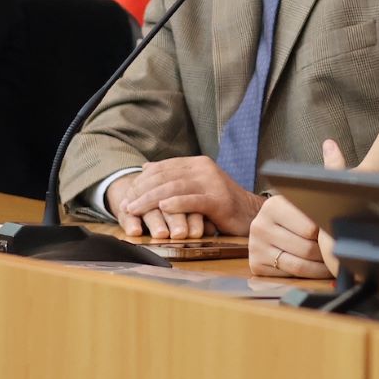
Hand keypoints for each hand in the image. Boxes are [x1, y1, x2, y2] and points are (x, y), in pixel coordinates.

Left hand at [115, 155, 264, 239]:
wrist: (252, 215)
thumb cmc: (220, 204)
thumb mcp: (195, 187)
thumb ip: (173, 176)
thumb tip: (145, 167)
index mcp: (196, 163)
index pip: (162, 168)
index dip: (141, 181)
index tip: (126, 195)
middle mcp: (204, 168)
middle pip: (165, 177)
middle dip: (141, 191)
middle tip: (125, 205)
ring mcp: (212, 183)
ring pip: (174, 187)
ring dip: (151, 199)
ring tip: (135, 209)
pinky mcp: (219, 200)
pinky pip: (193, 200)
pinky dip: (176, 203)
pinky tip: (162, 208)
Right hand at [247, 138, 346, 277]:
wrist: (278, 228)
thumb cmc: (303, 209)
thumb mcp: (314, 190)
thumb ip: (329, 169)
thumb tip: (331, 144)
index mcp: (273, 205)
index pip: (310, 227)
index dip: (326, 232)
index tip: (334, 231)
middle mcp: (259, 225)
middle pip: (305, 247)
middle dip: (325, 252)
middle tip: (335, 249)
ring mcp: (255, 246)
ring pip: (298, 264)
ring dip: (320, 266)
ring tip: (331, 260)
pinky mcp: (256, 264)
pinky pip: (289, 275)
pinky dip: (308, 274)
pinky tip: (317, 268)